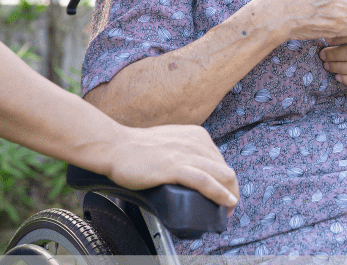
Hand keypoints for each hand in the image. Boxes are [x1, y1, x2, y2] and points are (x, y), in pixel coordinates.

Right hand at [107, 124, 238, 213]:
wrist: (115, 146)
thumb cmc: (138, 148)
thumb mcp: (171, 142)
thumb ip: (184, 150)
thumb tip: (192, 170)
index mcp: (197, 135)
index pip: (221, 161)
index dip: (226, 181)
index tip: (225, 195)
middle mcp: (196, 142)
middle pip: (226, 170)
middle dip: (231, 190)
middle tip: (226, 208)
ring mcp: (186, 154)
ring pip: (221, 176)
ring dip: (229, 196)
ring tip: (227, 211)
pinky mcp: (174, 167)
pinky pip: (204, 182)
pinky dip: (219, 194)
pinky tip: (227, 203)